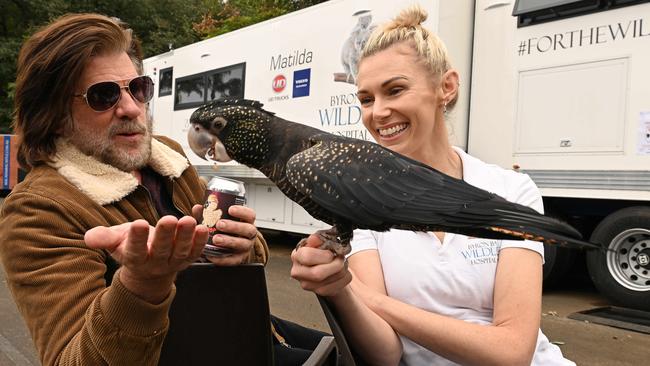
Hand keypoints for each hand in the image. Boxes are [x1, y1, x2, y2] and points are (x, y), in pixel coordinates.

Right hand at [85, 207, 207, 302]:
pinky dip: (201, 240)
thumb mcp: (115, 242)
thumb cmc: (131, 247)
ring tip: (189, 221)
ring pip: (181, 251)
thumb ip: (104, 238)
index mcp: (135, 259)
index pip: (135, 250)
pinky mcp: (188, 259)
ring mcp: (174, 262)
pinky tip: (203, 225)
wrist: (150, 268)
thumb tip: (90, 237)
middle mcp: (155, 263)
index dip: (137, 238)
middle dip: (165, 235)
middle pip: (161, 250)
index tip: (138, 223)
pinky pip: (196, 250)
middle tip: (169, 219)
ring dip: (186, 236)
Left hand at [204, 205, 257, 265]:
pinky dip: (222, 259)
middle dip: (234, 226)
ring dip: (229, 241)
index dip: (242, 211)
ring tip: (216, 239)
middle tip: (219, 224)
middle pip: (248, 230)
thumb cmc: (222, 230)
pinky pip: (233, 260)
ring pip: (242, 244)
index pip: (250, 215)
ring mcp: (245, 247)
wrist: (223, 249)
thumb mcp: (216, 220)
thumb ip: (208, 214)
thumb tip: (197, 208)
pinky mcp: (239, 259)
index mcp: (246, 222)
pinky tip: (212, 255)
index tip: (230, 209)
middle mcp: (249, 235)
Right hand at [290, 234, 351, 296]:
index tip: (331, 253)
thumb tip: (314, 239)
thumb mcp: (320, 241)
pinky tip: (342, 272)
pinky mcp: (319, 292)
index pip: (307, 257)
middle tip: (340, 258)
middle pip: (318, 273)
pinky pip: (338, 286)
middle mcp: (298, 272)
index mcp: (297, 256)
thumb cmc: (322, 253)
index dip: (323, 255)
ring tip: (341, 263)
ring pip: (330, 280)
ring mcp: (308, 284)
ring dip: (343, 269)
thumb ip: (318, 239)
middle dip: (335, 264)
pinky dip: (345, 277)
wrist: (326, 265)